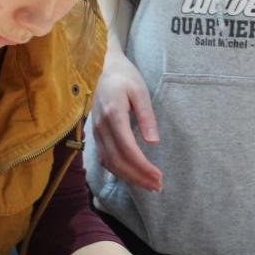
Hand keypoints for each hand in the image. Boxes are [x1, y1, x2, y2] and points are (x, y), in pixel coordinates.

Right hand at [91, 49, 162, 190]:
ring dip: (129, 177)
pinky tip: (132, 176)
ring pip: (109, 163)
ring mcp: (96, 132)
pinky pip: (105, 159)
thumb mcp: (140, 91)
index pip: (127, 149)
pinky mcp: (96, 134)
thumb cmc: (125, 77)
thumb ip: (147, 117)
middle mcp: (101, 127)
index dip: (142, 166)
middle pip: (117, 161)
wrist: (104, 68)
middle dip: (138, 177)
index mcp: (113, 115)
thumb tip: (153, 142)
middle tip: (158, 186)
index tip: (158, 176)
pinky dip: (119, 171)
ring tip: (149, 185)